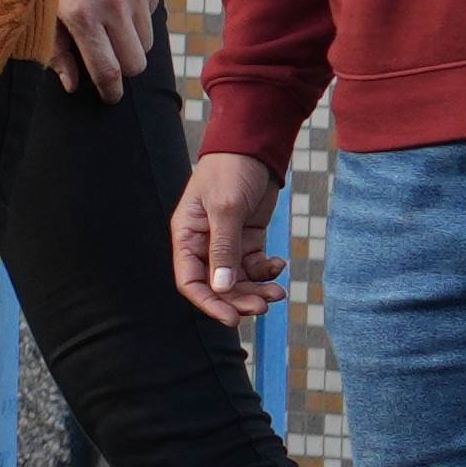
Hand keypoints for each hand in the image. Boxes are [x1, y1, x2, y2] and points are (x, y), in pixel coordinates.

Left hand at [51, 0, 163, 99]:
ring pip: (146, 43)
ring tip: (106, 25)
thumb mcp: (41, 9)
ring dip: (129, 43)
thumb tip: (73, 85)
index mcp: (82, 13)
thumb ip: (55, 50)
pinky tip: (114, 0)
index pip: (108, 70)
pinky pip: (151, 17)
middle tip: (106, 61)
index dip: (110, 91)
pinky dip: (136, 18)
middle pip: (135, 64)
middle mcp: (114, 3)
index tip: (109, 97)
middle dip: (122, 69)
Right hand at [171, 151, 284, 328]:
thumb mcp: (226, 209)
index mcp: (187, 236)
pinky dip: (266, 271)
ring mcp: (227, 241)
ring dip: (257, 289)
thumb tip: (221, 287)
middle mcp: (204, 243)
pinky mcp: (248, 237)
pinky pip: (254, 265)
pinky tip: (278, 265)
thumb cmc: (230, 171)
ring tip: (278, 292)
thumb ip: (224, 249)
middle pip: (218, 285)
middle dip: (240, 299)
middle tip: (264, 306)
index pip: (190, 281)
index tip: (231, 319)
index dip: (208, 303)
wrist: (254, 147)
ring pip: (238, 279)